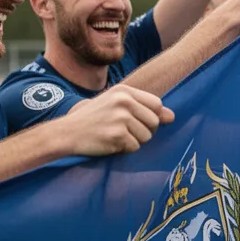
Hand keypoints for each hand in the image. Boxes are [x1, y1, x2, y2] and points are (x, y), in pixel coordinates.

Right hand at [60, 85, 174, 155]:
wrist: (66, 132)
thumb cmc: (94, 119)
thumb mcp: (117, 105)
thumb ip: (144, 108)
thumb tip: (172, 117)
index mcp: (124, 91)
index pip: (157, 104)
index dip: (152, 117)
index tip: (138, 122)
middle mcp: (124, 101)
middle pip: (155, 122)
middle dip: (144, 131)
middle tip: (124, 131)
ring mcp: (120, 118)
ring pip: (147, 136)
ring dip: (135, 141)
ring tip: (116, 136)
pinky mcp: (117, 135)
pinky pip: (135, 147)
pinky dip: (125, 149)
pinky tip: (111, 143)